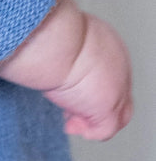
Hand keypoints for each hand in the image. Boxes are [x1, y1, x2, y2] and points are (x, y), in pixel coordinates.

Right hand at [0, 0, 131, 140]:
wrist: (49, 38)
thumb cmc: (43, 29)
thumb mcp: (59, 33)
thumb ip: (64, 44)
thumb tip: (42, 44)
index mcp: (107, 41)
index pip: (109, 70)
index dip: (90, 84)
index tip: (70, 90)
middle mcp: (119, 63)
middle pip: (116, 93)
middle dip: (92, 103)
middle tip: (69, 110)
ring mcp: (117, 86)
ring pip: (117, 114)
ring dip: (91, 119)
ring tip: (69, 121)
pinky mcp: (107, 106)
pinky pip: (105, 129)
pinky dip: (89, 131)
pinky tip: (69, 126)